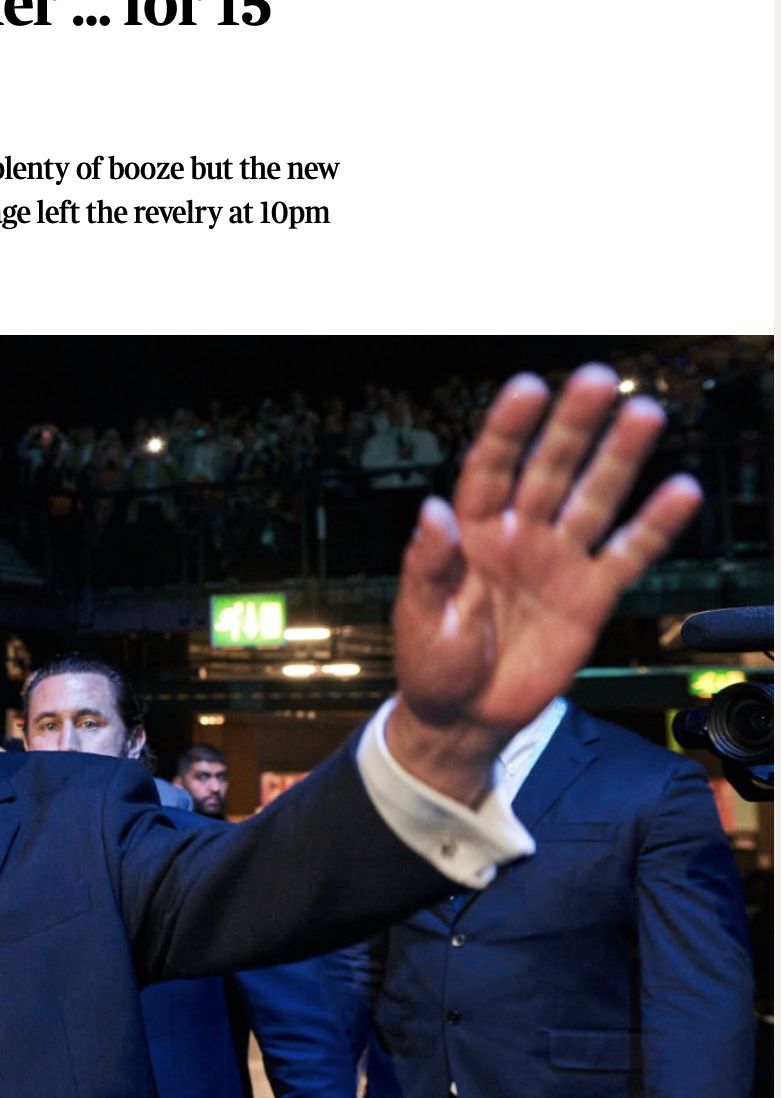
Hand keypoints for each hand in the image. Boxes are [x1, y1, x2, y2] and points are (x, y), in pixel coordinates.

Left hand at [387, 366, 700, 802]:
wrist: (464, 717)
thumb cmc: (431, 664)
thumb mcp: (418, 617)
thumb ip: (428, 566)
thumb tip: (432, 511)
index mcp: (469, 533)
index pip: (489, 469)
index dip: (508, 429)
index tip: (528, 387)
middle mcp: (517, 536)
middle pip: (548, 470)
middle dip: (572, 427)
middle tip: (599, 381)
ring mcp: (556, 562)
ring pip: (592, 500)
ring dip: (618, 460)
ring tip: (644, 414)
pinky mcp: (588, 596)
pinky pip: (625, 555)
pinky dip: (653, 526)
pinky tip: (678, 491)